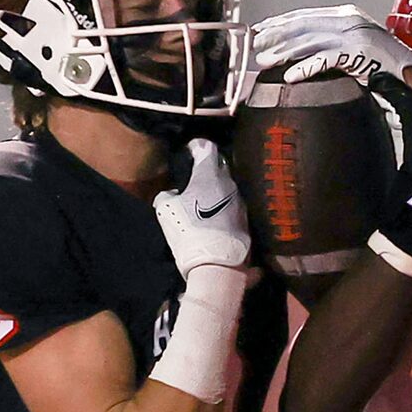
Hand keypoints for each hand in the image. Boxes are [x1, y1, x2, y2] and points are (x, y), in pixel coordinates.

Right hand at [153, 138, 250, 279]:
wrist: (216, 265)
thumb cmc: (188, 232)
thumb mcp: (165, 210)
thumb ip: (167, 194)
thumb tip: (173, 193)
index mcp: (209, 174)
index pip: (206, 147)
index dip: (195, 147)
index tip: (189, 153)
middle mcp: (229, 183)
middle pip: (219, 167)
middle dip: (207, 169)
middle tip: (193, 180)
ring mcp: (240, 202)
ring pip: (227, 188)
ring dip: (216, 191)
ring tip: (202, 203)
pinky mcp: (246, 220)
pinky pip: (232, 206)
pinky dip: (223, 208)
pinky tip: (213, 220)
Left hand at [251, 7, 411, 92]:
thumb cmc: (386, 66)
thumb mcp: (356, 48)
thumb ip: (333, 46)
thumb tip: (303, 53)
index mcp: (347, 16)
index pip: (307, 15)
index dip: (282, 22)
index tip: (262, 29)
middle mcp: (349, 21)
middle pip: (304, 25)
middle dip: (277, 34)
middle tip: (255, 44)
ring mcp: (354, 36)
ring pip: (310, 41)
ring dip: (284, 51)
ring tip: (265, 60)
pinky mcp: (359, 53)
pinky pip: (326, 60)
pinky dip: (306, 68)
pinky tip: (291, 76)